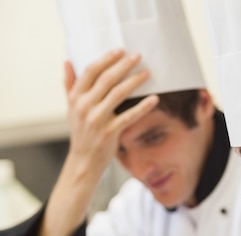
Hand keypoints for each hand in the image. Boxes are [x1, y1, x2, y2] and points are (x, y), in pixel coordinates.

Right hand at [64, 49, 158, 175]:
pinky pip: (129, 116)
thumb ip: (70, 86)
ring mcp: (97, 119)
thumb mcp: (71, 108)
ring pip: (118, 94)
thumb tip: (67, 62)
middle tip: (138, 56)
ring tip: (147, 73)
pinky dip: (143, 106)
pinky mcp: (110, 132)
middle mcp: (84, 106)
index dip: (106, 59)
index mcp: (75, 97)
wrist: (83, 160)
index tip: (120, 50)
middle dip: (123, 65)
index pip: (90, 71)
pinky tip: (154, 99)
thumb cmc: (80, 133)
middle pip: (106, 79)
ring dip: (134, 81)